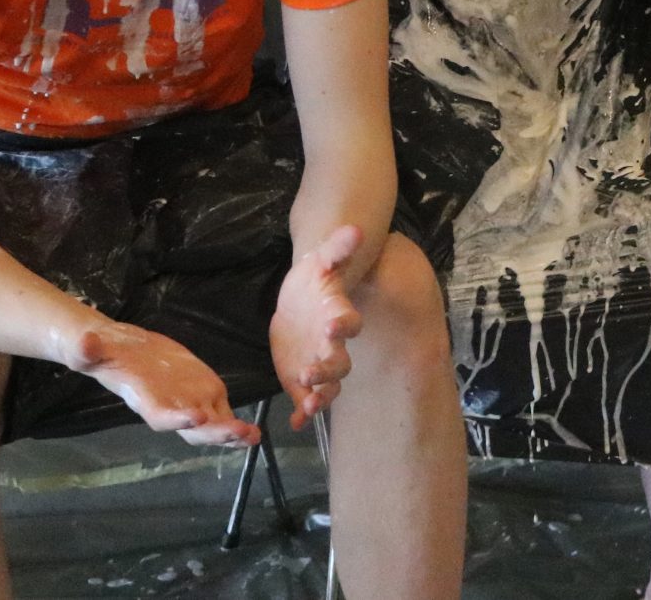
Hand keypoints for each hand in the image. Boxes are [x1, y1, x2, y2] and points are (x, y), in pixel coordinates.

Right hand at [71, 322, 258, 448]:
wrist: (121, 350)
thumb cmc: (102, 353)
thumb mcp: (91, 350)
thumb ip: (88, 350)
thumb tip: (83, 344)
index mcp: (144, 399)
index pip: (160, 414)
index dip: (176, 418)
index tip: (196, 418)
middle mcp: (169, 407)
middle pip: (192, 429)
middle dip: (214, 432)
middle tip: (238, 432)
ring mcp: (188, 401)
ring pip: (211, 426)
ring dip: (231, 433)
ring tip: (252, 436)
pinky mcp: (203, 392)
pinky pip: (220, 413)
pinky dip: (235, 424)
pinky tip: (253, 433)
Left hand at [271, 225, 367, 427]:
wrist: (304, 295)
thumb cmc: (318, 275)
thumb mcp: (322, 258)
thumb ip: (338, 248)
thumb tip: (354, 229)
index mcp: (338, 315)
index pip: (347, 321)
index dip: (343, 324)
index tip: (333, 326)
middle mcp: (333, 345)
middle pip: (339, 362)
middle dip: (328, 369)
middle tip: (311, 372)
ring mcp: (319, 363)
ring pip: (326, 385)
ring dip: (319, 396)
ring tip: (308, 407)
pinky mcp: (302, 377)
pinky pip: (305, 397)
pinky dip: (303, 411)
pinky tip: (295, 422)